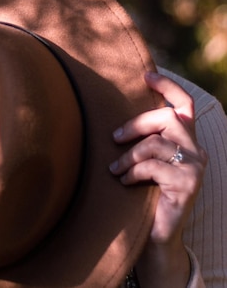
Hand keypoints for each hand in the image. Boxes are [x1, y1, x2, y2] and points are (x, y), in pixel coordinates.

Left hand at [110, 71, 206, 286]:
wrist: (154, 237)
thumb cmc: (144, 193)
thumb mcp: (144, 159)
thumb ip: (143, 138)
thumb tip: (114, 112)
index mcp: (186, 140)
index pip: (184, 104)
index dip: (167, 87)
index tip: (145, 75)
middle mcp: (197, 151)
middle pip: (168, 118)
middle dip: (137, 124)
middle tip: (114, 137)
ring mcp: (195, 168)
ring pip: (157, 144)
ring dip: (129, 155)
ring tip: (114, 168)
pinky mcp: (188, 185)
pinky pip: (154, 167)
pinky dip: (133, 172)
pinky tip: (124, 182)